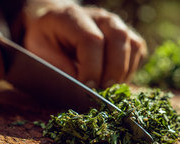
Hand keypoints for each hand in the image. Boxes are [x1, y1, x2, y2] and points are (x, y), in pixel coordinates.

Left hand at [23, 1, 146, 88]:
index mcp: (73, 17)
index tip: (87, 88)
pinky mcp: (126, 35)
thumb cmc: (47, 40)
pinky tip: (114, 80)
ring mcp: (116, 24)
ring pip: (133, 45)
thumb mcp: (41, 51)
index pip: (92, 40)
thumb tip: (82, 85)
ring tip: (107, 88)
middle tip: (103, 91)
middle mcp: (99, 17)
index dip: (92, 67)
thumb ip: (59, 66)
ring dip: (123, 72)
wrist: (55, 25)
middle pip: (118, 38)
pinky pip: (138, 51)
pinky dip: (130, 69)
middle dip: (113, 70)